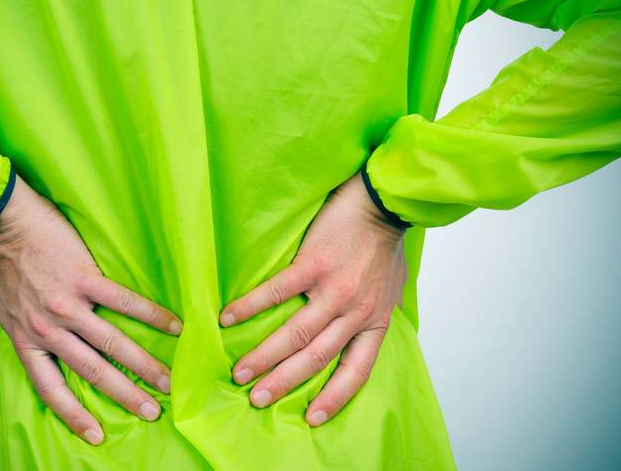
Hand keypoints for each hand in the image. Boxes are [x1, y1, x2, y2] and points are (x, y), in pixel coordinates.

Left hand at [0, 174, 182, 444]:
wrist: (5, 223)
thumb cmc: (0, 262)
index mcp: (27, 339)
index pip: (50, 388)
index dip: (73, 415)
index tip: (97, 435)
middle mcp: (49, 329)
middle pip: (92, 371)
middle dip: (125, 396)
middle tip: (152, 412)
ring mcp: (68, 304)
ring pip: (112, 343)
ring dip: (143, 365)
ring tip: (167, 381)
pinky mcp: (85, 278)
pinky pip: (124, 301)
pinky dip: (150, 315)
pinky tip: (174, 326)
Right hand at [219, 169, 406, 425]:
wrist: (384, 202)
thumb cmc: (385, 243)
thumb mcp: (393, 288)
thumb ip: (378, 311)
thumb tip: (367, 328)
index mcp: (375, 321)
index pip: (357, 371)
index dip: (335, 398)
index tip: (311, 418)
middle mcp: (355, 312)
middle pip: (317, 359)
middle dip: (285, 383)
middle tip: (257, 399)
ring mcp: (334, 289)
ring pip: (296, 334)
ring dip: (265, 356)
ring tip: (239, 372)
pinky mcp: (313, 264)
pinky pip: (277, 292)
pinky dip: (250, 306)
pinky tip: (228, 317)